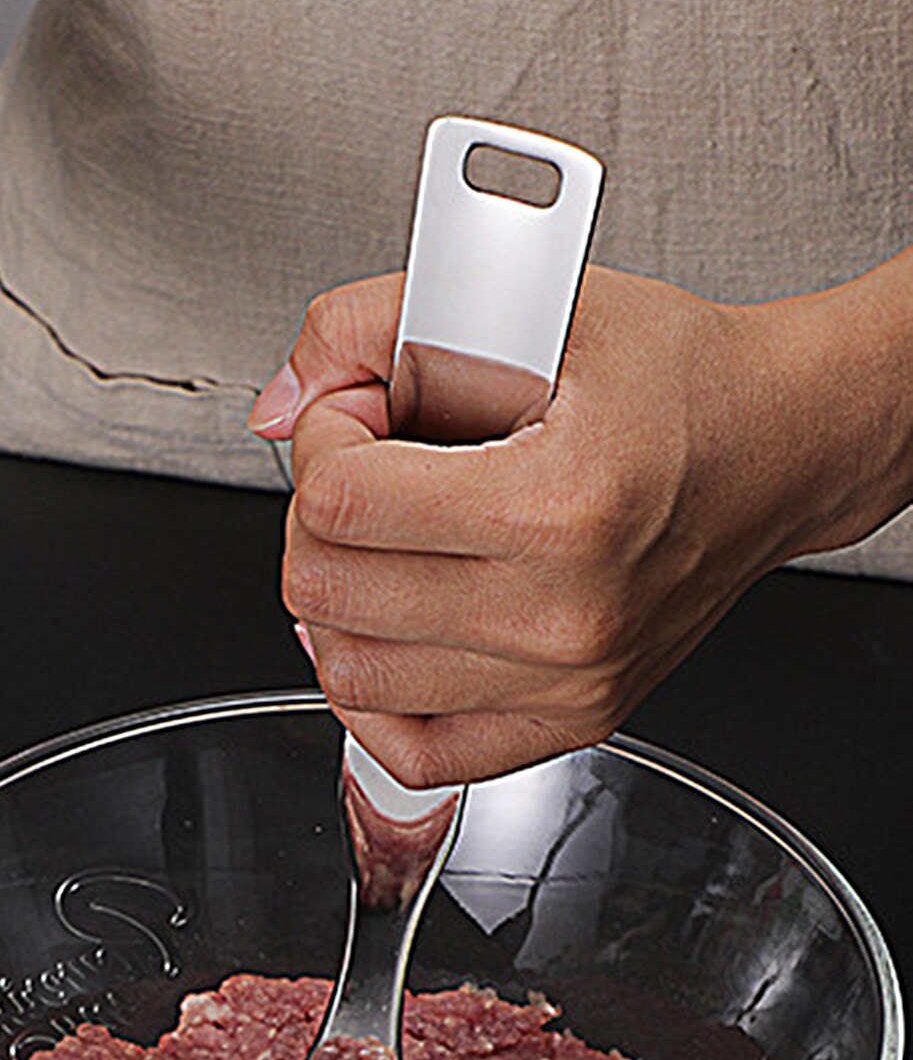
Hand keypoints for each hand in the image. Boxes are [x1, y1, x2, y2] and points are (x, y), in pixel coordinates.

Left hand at [250, 263, 897, 785]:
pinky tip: (388, 634)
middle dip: (314, 518)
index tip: (356, 418)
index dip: (321, 443)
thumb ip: (369, 325)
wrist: (781, 447)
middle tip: (363, 477)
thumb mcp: (530, 305)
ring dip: (334, 602)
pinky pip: (412, 754)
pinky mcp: (569, 720)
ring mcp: (565, 681)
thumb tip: (278, 408)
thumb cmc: (677, 379)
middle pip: (325, 591)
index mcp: (558, 504)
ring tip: (380, 549)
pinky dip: (372, 696)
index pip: (339, 502)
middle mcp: (563, 613)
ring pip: (348, 674)